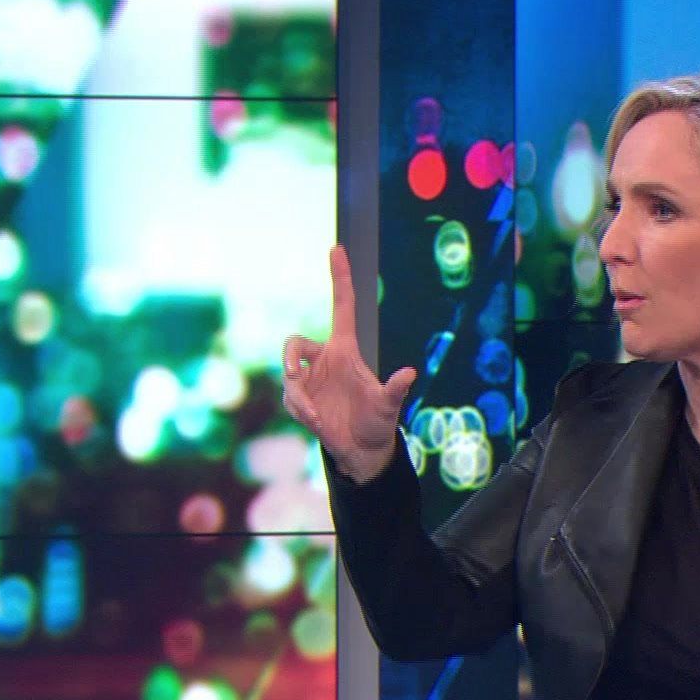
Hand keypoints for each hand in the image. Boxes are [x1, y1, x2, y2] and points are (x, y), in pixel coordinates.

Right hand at [281, 245, 416, 482]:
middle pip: (295, 343)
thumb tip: (410, 372)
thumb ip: (395, 389)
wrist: (361, 450)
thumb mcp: (388, 407)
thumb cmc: (377, 423)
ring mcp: (309, 380)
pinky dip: (301, 411)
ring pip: (289, 375)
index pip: (342, 306)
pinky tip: (317, 423)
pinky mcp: (300, 400)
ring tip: (315, 417)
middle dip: (288, 355)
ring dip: (298, 395)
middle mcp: (323, 360)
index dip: (339, 277)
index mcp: (345, 350)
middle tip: (292, 373)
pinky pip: (291, 398)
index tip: (336, 248)